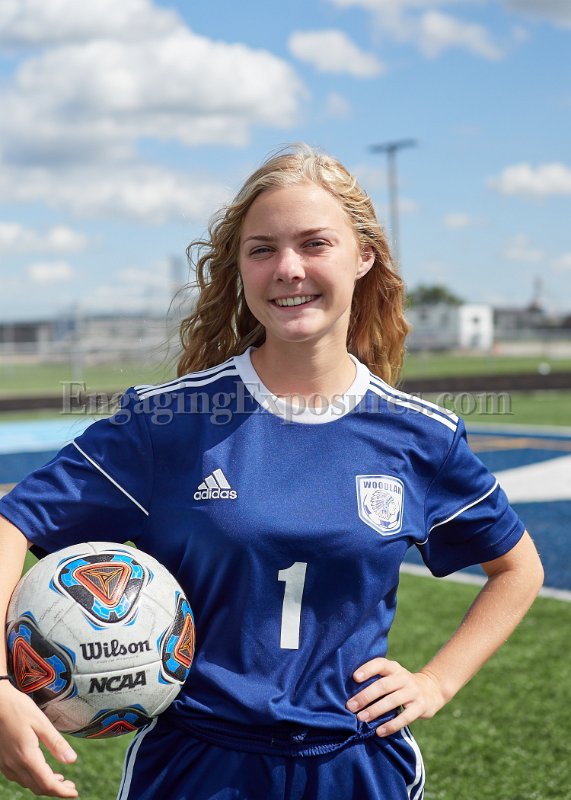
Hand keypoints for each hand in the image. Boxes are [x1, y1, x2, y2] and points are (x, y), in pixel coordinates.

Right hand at [0, 682, 77, 796]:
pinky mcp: (3, 761)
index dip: (62, 792)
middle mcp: (15, 765)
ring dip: (45, 785)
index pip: (47, 783)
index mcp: (27, 756)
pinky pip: (19, 777)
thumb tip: (72, 761)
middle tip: (71, 787)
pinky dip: (33, 779)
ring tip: (61, 779)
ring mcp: (7, 765)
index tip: (75, 793)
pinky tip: (42, 771)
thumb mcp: (41, 722)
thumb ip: (56, 743)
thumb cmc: (19, 708)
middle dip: (56, 790)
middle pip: (38, 787)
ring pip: (28, 784)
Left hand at [346, 657, 445, 736]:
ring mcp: (413, 692)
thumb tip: (349, 692)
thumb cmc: (400, 684)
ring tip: (361, 719)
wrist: (430, 690)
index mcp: (393, 668)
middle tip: (350, 706)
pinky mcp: (420, 707)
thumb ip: (376, 680)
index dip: (367, 669)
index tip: (354, 678)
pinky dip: (391, 725)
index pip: (380, 664)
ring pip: (392, 701)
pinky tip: (379, 732)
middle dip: (365, 696)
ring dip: (375, 710)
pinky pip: (405, 718)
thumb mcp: (391, 676)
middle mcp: (403, 677)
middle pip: (383, 685)